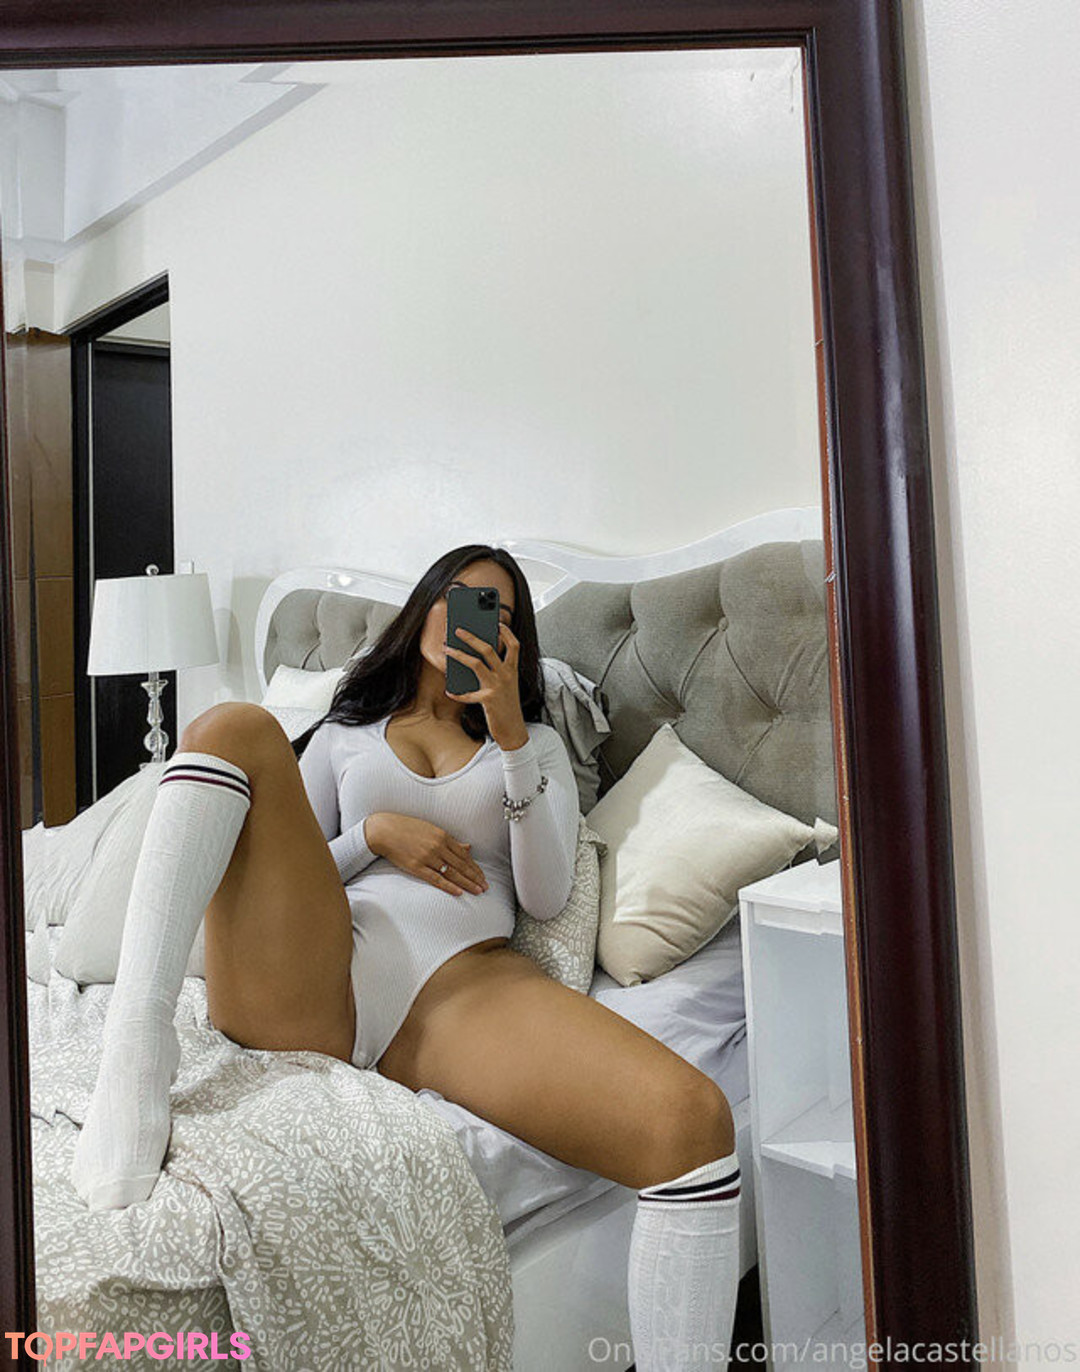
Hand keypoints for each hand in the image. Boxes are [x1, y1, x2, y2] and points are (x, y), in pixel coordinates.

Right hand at [364, 812, 488, 895]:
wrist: (385, 830)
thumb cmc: (408, 829)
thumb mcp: (432, 830)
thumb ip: (451, 841)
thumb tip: (468, 847)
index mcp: (443, 836)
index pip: (464, 855)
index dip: (475, 867)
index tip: (482, 876)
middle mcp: (438, 846)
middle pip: (461, 865)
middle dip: (475, 877)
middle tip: (486, 887)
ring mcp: (428, 857)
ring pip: (452, 873)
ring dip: (467, 883)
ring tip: (478, 891)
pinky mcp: (417, 867)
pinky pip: (436, 879)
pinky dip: (449, 886)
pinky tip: (459, 892)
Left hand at [445, 623, 528, 750]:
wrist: (514, 730)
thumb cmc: (507, 706)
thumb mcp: (506, 686)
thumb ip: (496, 671)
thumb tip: (475, 657)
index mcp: (513, 671)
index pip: (514, 645)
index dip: (506, 632)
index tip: (496, 622)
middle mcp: (507, 676)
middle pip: (488, 649)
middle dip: (471, 637)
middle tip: (457, 629)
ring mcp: (497, 687)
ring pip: (475, 664)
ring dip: (458, 654)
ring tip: (446, 648)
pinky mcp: (488, 700)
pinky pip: (468, 694)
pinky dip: (457, 693)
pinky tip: (449, 691)